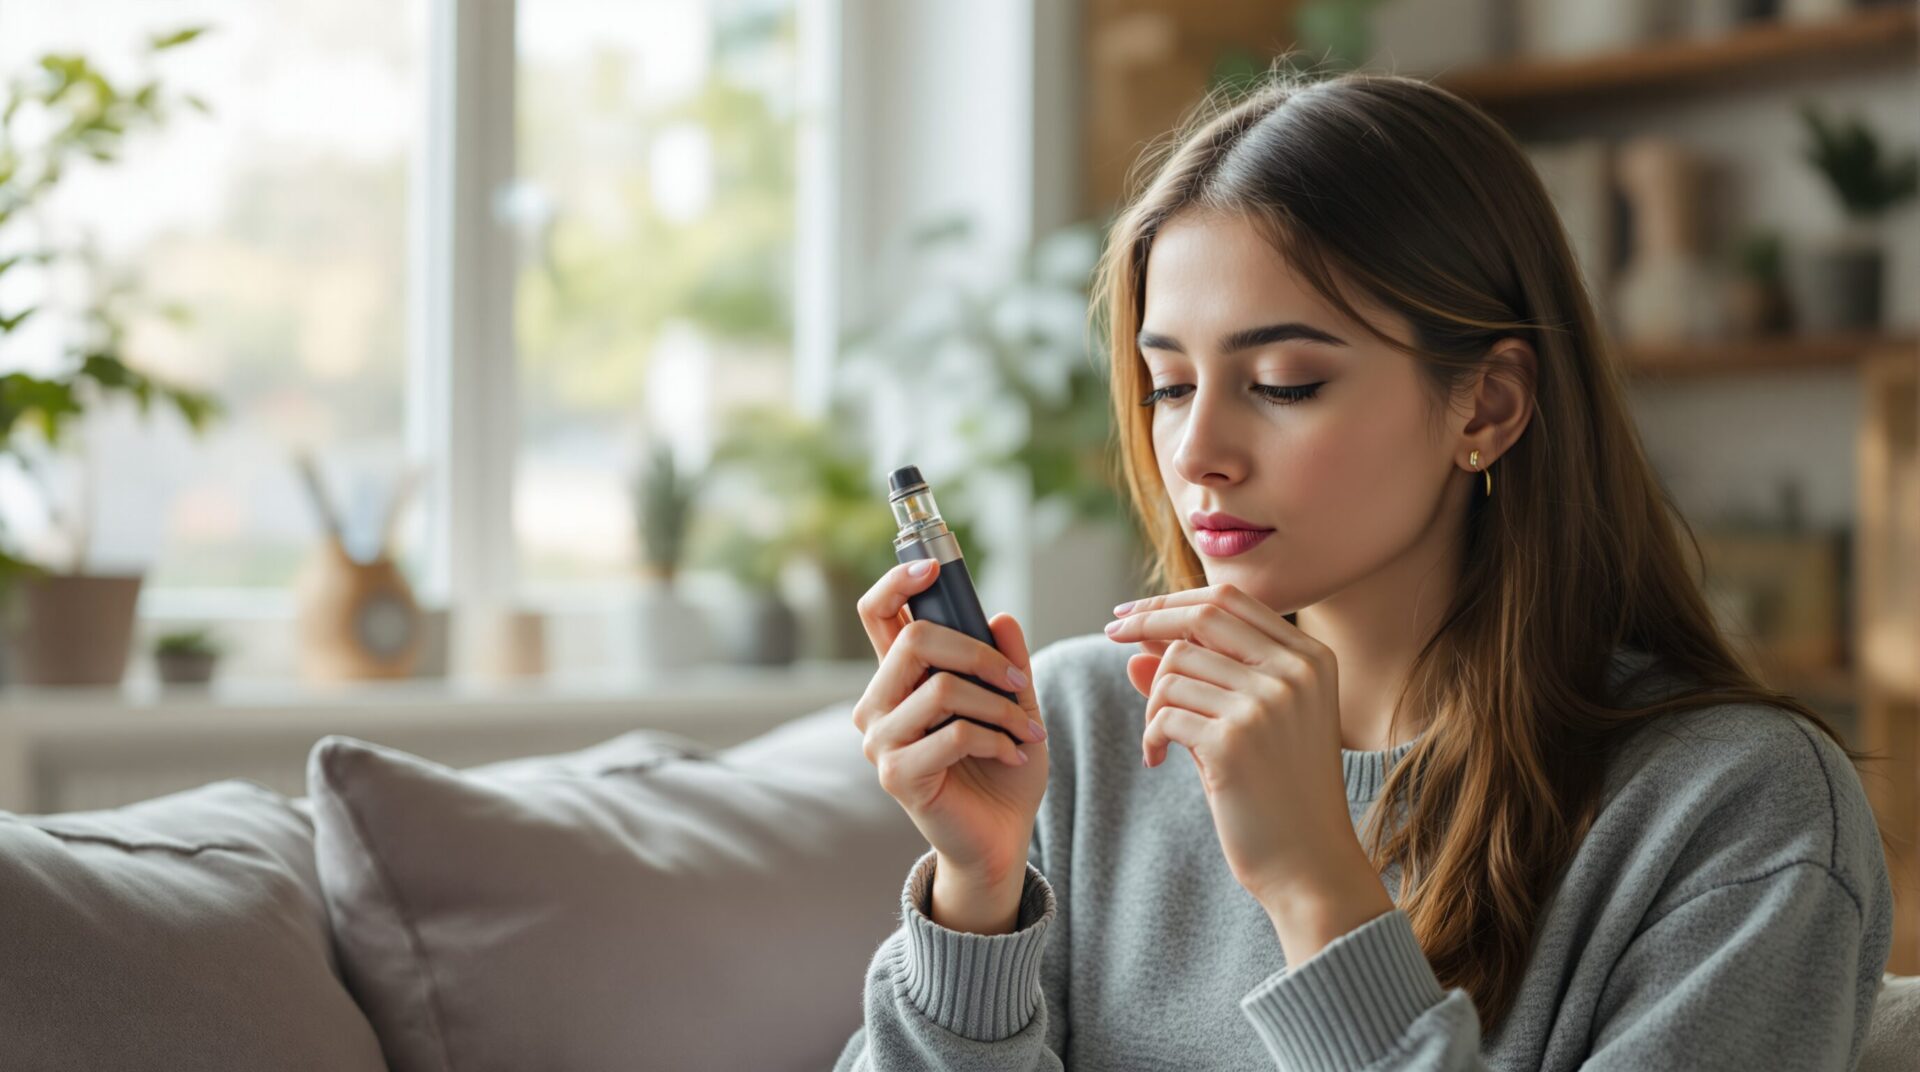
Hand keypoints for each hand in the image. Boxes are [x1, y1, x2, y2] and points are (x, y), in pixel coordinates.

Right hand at [851, 558, 1048, 889]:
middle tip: (1018, 682)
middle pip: (914, 640)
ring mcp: (881, 741)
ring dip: (1000, 706)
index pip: (877, 614)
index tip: (933, 568)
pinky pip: (953, 733)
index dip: (898, 582)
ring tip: (1027, 730)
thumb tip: (1001, 617)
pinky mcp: (896, 775)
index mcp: (899, 679)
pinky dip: (997, 738)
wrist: (1001, 839)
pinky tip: (1015, 755)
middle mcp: (878, 705)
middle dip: (980, 654)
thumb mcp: (1015, 705)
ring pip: (941, 688)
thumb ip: (1006, 662)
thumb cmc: (1001, 768)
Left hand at [1103, 584, 1379, 924]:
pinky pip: (1163, 714)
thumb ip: (1201, 681)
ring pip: (1174, 670)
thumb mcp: (1246, 724)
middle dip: (1146, 621)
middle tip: (1111, 634)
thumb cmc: (1277, 794)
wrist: (1310, 865)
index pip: (1229, 601)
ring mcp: (1267, 704)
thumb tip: (1136, 649)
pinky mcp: (1234, 740)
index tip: (1130, 612)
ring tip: (1161, 741)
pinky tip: (1157, 761)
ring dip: (1153, 704)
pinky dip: (1149, 736)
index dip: (1172, 601)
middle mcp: (1294, 672)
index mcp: (1310, 658)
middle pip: (1199, 618)